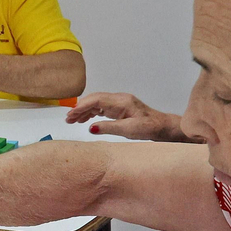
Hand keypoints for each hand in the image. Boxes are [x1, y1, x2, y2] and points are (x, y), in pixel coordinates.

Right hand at [66, 91, 194, 142]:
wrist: (162, 126)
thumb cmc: (149, 128)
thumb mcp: (129, 131)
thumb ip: (108, 128)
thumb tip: (90, 128)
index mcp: (121, 102)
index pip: (96, 100)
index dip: (82, 106)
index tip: (71, 115)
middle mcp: (119, 99)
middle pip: (94, 99)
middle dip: (79, 108)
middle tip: (68, 119)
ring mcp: (119, 102)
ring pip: (96, 102)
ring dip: (84, 110)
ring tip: (72, 120)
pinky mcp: (120, 107)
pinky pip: (102, 106)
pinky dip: (91, 112)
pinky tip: (85, 119)